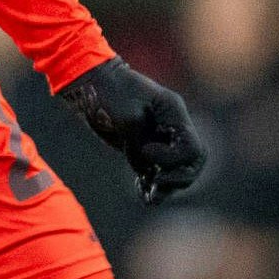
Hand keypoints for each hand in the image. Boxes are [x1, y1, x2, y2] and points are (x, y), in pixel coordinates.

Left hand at [58, 58, 208, 203]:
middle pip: (191, 161)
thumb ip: (141, 141)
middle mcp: (172, 126)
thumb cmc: (105, 89)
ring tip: (150, 199)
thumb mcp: (125, 115)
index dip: (173, 158)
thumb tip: (148, 168)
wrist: (86, 79)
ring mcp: (159, 135)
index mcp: (174, 112)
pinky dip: (151, 183)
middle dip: (178, 178)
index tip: (145, 152)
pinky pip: (156, 168)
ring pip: (176, 168)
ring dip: (166, 186)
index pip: (192, 148)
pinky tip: (143, 195)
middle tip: (155, 185)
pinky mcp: (142, 144)